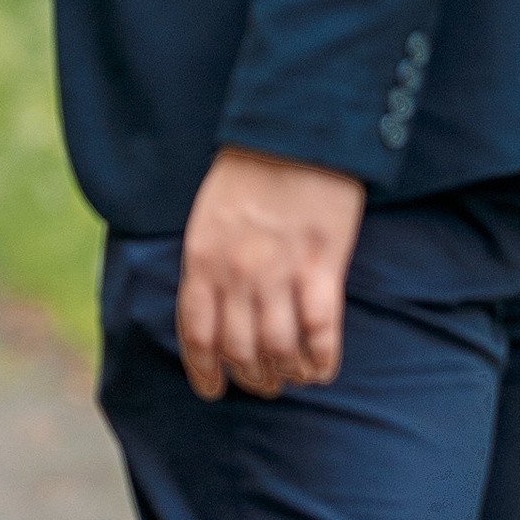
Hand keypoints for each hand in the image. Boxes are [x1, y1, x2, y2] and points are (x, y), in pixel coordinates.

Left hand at [175, 150, 366, 401]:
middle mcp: (236, 274)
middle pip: (239, 349)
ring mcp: (280, 272)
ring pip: (278, 349)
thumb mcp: (207, 217)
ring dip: (284, 373)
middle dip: (250, 377)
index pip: (196, 333)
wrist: (294, 130)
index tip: (212, 390)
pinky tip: (322, 370)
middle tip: (262, 384)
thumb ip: (207, 262)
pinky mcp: (323, 266)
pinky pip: (321, 330)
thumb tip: (212, 309)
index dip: (203, 370)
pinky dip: (321, 358)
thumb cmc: (249, 169)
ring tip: (291, 378)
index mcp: (201, 260)